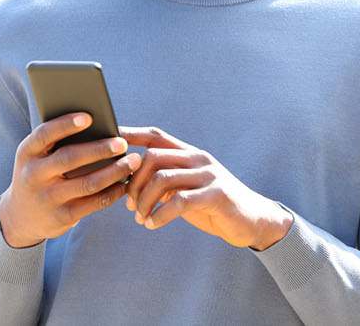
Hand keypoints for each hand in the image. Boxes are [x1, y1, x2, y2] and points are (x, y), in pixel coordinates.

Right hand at [0, 113, 141, 248]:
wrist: (21, 217)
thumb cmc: (38, 175)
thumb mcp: (37, 158)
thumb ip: (57, 144)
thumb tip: (99, 127)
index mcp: (26, 153)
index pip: (45, 134)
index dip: (66, 125)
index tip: (89, 117)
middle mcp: (33, 175)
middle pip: (70, 158)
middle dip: (100, 149)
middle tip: (122, 143)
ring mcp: (47, 198)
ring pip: (88, 183)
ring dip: (114, 171)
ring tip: (132, 161)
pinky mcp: (62, 217)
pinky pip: (94, 203)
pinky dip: (113, 192)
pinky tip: (125, 183)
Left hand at [120, 126, 293, 249]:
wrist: (251, 220)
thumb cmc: (210, 204)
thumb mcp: (184, 188)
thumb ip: (162, 180)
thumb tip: (125, 180)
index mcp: (188, 153)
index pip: (155, 135)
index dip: (130, 135)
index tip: (107, 141)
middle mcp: (198, 158)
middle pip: (152, 157)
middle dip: (133, 181)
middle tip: (128, 204)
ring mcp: (208, 175)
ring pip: (162, 178)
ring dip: (144, 200)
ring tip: (140, 216)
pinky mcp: (216, 195)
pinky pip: (179, 201)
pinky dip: (160, 214)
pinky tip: (152, 225)